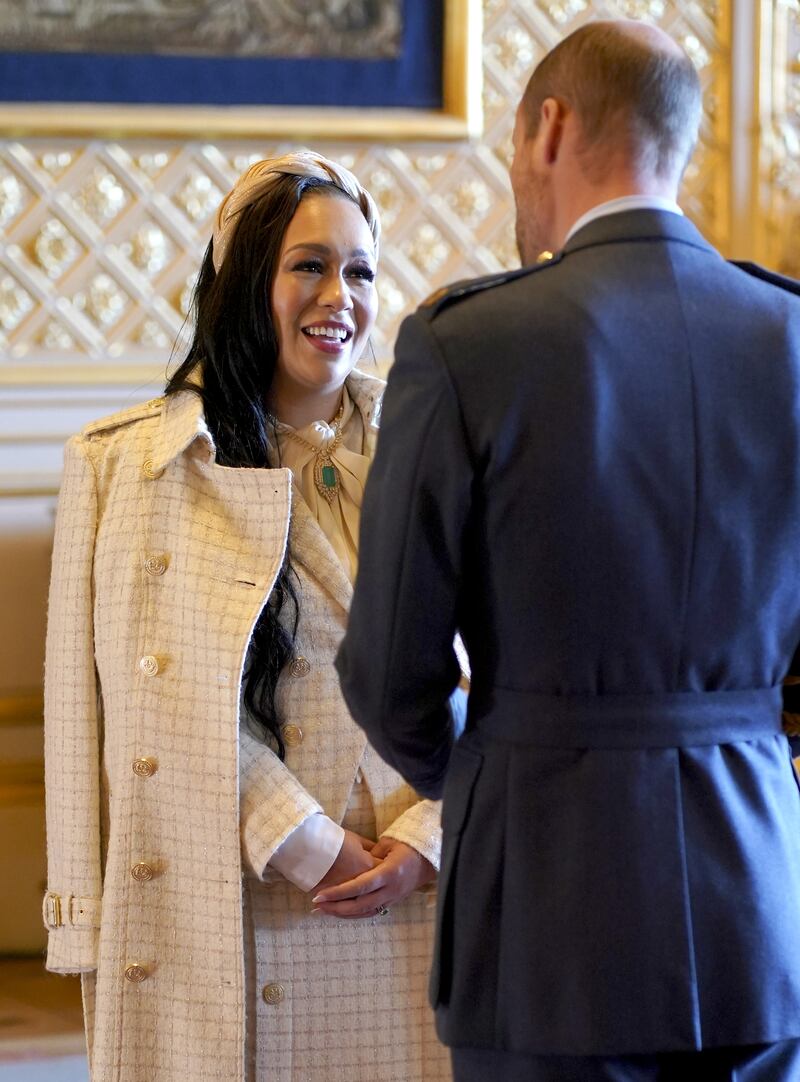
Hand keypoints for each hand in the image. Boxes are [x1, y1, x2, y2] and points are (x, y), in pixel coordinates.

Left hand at [312, 837, 435, 918]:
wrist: (429, 859)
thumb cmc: (407, 845)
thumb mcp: (388, 843)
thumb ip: (370, 854)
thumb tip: (351, 863)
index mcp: (389, 873)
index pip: (360, 886)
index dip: (339, 892)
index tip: (321, 895)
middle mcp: (391, 889)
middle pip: (360, 905)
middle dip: (336, 907)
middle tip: (316, 905)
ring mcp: (392, 898)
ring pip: (364, 912)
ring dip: (342, 913)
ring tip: (322, 910)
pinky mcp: (392, 902)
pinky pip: (370, 912)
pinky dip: (354, 914)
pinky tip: (340, 912)